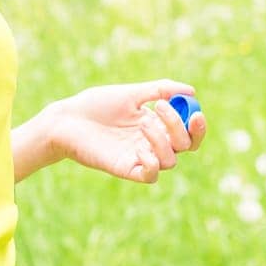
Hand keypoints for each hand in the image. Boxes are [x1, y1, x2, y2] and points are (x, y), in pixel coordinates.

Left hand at [46, 79, 205, 184]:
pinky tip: (138, 147)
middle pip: (184, 146)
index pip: (188, 132)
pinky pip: (150, 175)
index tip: (195, 112)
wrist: (67, 119)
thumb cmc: (96, 105)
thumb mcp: (131, 93)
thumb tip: (191, 91)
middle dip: (180, 128)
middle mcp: (152, 143)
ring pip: (170, 161)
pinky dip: (151, 163)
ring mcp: (139, 157)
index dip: (197, 126)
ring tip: (142, 123)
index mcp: (157, 125)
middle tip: (160, 107)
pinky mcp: (125, 168)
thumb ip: (160, 90)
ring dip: (162, 140)